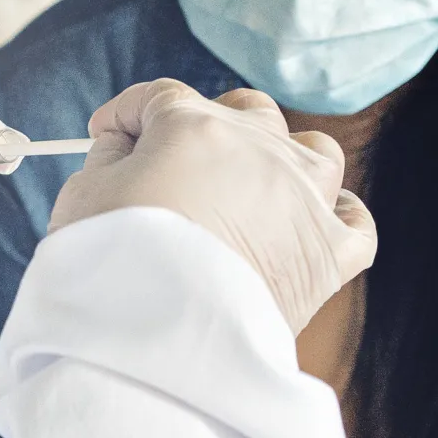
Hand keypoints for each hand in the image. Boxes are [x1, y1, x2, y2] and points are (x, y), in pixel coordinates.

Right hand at [49, 79, 376, 333]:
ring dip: (282, 157)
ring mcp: (303, 198)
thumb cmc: (111, 258)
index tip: (106, 133)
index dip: (126, 112)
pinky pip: (352, 222)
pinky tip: (312, 219)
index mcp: (194, 127)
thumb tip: (123, 145)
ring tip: (252, 182)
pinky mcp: (328, 255)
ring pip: (312, 150)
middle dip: (206, 123)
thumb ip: (106, 156)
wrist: (154, 339)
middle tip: (173, 158)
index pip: (160, 97)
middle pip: (243, 110)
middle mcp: (259, 148)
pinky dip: (335, 215)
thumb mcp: (84, 192)